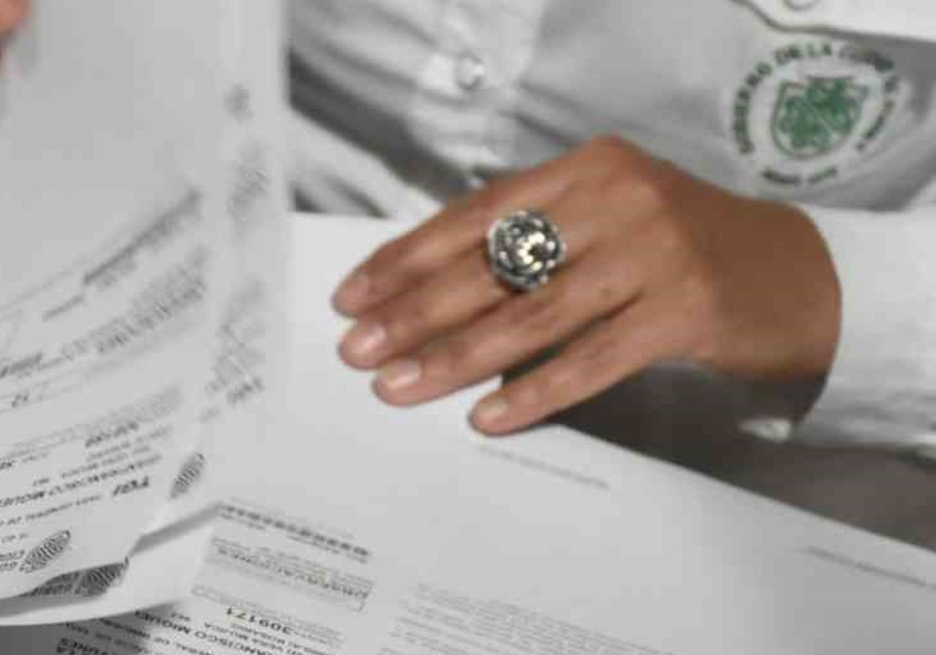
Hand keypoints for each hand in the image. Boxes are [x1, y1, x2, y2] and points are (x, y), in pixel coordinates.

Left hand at [332, 136, 841, 435]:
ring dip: (456, 357)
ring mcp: (656, 252)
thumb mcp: (605, 221)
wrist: (798, 278)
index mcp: (585, 169)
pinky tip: (486, 417)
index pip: (474, 214)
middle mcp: (618, 198)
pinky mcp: (688, 309)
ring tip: (399, 387)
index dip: (408, 256)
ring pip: (532, 314)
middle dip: (415, 311)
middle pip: (492, 263)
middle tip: (359, 349)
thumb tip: (424, 295)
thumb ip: (531, 241)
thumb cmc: (677, 252)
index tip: (354, 295)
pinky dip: (534, 391)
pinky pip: (591, 359)